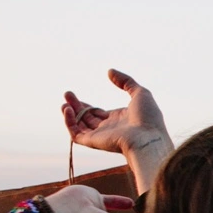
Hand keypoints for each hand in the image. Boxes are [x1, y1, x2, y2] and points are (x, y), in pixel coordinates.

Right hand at [61, 69, 175, 193]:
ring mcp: (101, 136)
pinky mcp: (94, 142)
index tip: (75, 96)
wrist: (148, 138)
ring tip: (64, 103)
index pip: (98, 113)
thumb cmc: (148, 118)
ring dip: (70, 115)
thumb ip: (126, 81)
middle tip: (67, 94)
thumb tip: (110, 71)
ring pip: (80, 127)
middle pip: (87, 118)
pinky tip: (68, 110)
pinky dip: (70, 123)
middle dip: (76, 106)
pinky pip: (76, 135)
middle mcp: (109, 128)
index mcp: (119, 119)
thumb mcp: (140, 93)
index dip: (86, 105)